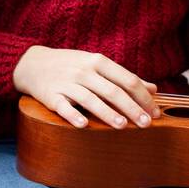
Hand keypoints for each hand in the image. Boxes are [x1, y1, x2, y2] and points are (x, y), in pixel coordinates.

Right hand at [13, 45, 160, 129]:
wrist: (32, 63)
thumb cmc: (72, 66)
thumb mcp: (98, 65)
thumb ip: (124, 77)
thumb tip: (153, 89)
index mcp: (99, 62)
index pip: (127, 79)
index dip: (143, 97)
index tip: (155, 112)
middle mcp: (84, 71)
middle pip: (112, 90)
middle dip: (131, 108)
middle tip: (146, 123)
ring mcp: (67, 83)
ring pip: (90, 99)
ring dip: (107, 112)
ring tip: (122, 125)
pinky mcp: (50, 95)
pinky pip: (63, 106)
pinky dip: (73, 116)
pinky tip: (84, 125)